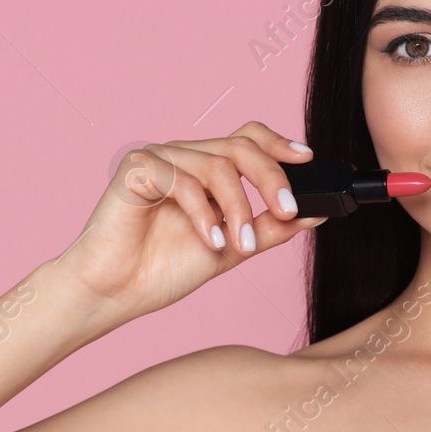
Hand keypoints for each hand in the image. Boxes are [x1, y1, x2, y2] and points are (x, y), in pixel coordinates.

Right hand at [53, 121, 323, 315]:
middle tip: (286, 212)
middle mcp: (185, 157)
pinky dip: (204, 214)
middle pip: (240, 146)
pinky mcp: (138, 169)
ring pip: (217, 165)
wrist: (115, 292)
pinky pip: (183, 180)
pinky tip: (211, 242)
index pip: (248, 139)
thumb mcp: (232, 249)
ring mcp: (161, 159)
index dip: (279, 143)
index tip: (308, 159)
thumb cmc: (163, 269)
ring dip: (238, 209)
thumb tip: (315, 213)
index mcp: (206, 170)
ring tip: (240, 246)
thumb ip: (269, 229)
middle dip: (270, 179)